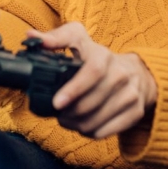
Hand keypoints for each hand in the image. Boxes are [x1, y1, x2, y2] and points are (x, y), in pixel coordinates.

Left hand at [26, 22, 157, 139]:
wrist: (136, 72)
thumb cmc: (99, 58)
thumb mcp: (78, 40)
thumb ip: (54, 38)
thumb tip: (31, 36)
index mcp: (104, 56)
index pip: (92, 72)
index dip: (73, 89)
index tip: (56, 103)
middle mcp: (121, 74)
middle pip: (90, 103)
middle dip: (68, 113)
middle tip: (57, 113)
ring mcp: (131, 94)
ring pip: (95, 121)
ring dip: (76, 125)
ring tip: (67, 119)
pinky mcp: (135, 112)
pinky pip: (105, 132)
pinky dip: (89, 132)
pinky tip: (83, 124)